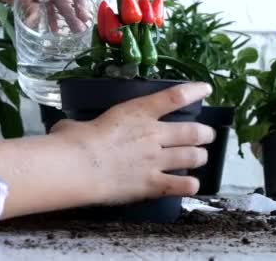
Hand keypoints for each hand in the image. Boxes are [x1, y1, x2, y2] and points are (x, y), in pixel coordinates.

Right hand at [50, 82, 215, 204]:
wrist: (78, 167)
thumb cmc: (73, 140)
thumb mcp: (78, 123)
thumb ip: (81, 125)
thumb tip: (68, 130)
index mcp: (138, 112)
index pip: (174, 97)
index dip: (194, 91)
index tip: (206, 89)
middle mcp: (154, 134)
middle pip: (193, 131)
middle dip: (205, 134)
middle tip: (207, 135)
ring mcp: (157, 160)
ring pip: (193, 156)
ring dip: (200, 157)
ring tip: (200, 158)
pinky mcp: (153, 184)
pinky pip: (183, 185)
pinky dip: (191, 185)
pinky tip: (191, 185)